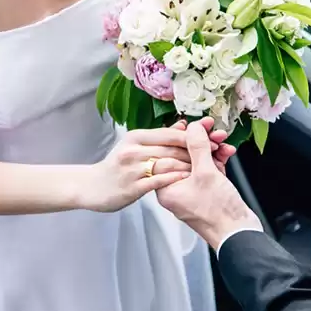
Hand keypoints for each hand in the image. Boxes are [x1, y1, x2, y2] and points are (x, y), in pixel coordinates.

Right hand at [79, 122, 220, 212]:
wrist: (93, 186)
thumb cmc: (117, 166)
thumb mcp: (135, 146)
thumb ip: (160, 137)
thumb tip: (184, 124)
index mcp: (136, 137)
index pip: (170, 134)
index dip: (194, 136)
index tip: (212, 138)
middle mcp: (133, 150)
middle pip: (172, 148)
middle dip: (197, 150)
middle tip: (217, 152)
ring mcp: (132, 168)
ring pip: (168, 163)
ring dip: (190, 165)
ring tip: (207, 168)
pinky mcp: (132, 186)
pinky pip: (159, 181)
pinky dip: (176, 179)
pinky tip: (188, 180)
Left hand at [156, 118, 262, 246]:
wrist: (239, 235)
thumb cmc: (218, 212)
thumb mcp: (206, 173)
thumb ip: (197, 147)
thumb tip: (192, 128)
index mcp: (165, 187)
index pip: (166, 154)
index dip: (180, 137)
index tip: (191, 125)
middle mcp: (175, 188)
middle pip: (183, 156)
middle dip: (199, 141)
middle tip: (210, 128)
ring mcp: (191, 190)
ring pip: (198, 161)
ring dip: (211, 149)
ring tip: (223, 140)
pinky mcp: (206, 191)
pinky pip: (208, 170)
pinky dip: (218, 160)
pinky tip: (227, 152)